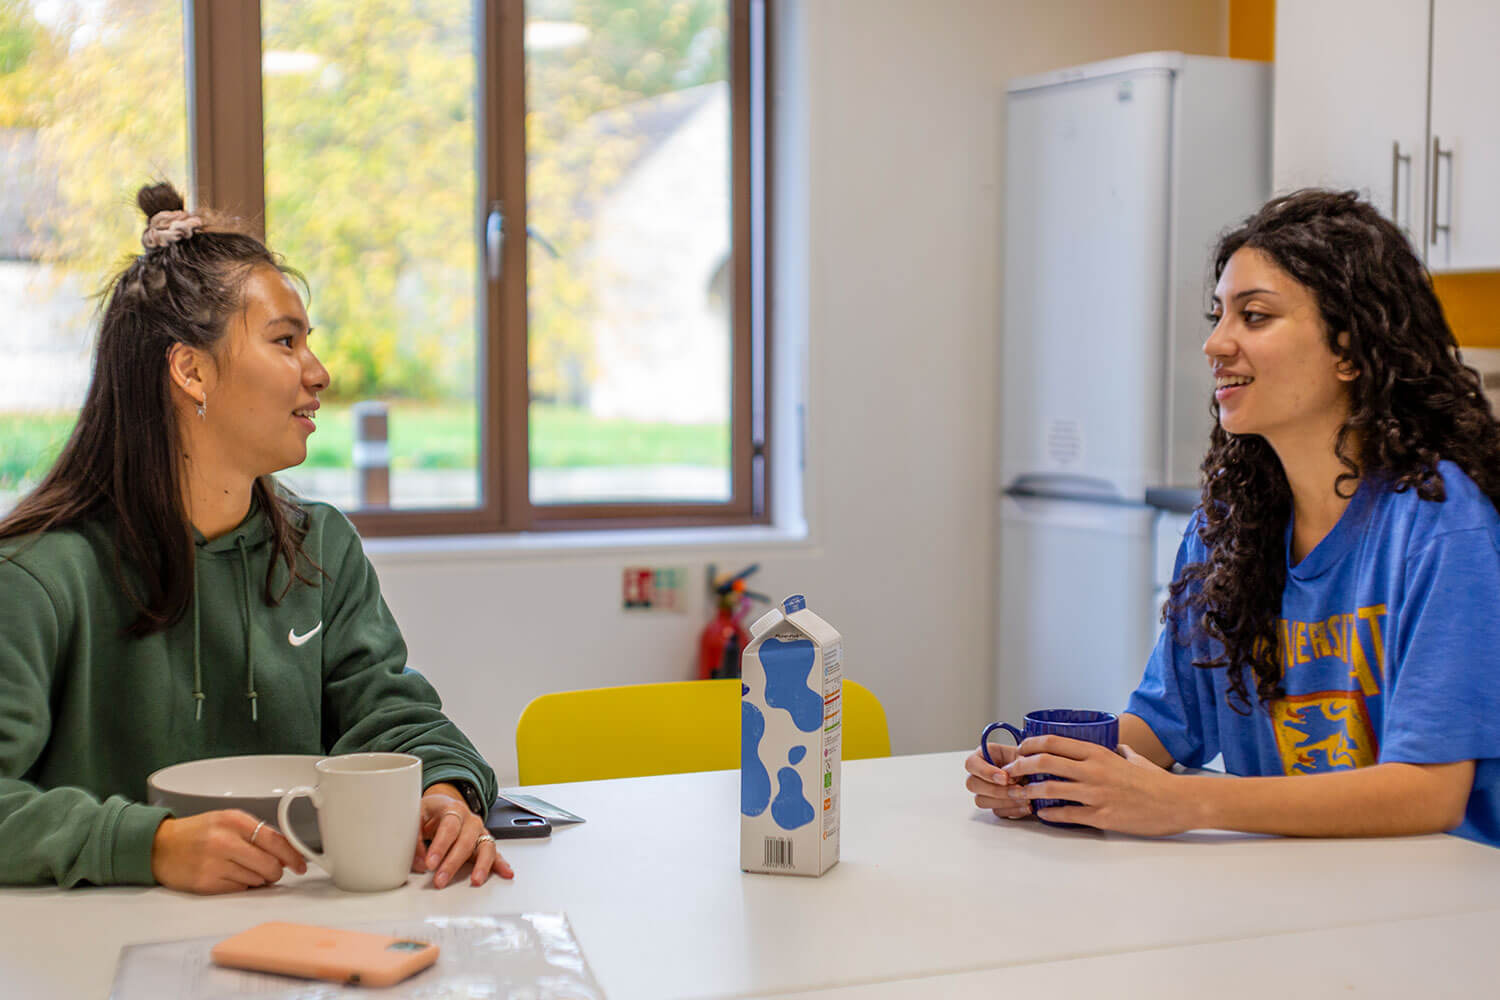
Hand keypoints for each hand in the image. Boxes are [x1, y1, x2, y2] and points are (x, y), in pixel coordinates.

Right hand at [151, 809, 306, 893]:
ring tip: (241, 869)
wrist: (159, 846)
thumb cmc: (196, 833)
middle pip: (270, 865)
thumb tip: (285, 853)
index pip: (275, 841)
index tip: (300, 865)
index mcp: (234, 821)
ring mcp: (215, 864)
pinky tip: (229, 876)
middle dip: (275, 872)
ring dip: (257, 879)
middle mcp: (225, 841)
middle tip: (271, 871)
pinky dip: (241, 886)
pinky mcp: (206, 884)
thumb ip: (255, 833)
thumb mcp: (227, 821)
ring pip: (257, 880)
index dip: (293, 856)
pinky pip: (239, 889)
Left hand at [414, 785, 513, 887]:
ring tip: (476, 880)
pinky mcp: (484, 842)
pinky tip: (506, 873)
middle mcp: (470, 820)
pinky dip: (500, 864)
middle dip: (453, 863)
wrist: (443, 807)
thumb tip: (419, 863)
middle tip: (440, 879)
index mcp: (452, 809)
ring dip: (481, 865)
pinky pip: (494, 853)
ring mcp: (479, 831)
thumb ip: (414, 839)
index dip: (440, 846)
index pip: (449, 827)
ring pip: (485, 847)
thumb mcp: (415, 818)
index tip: (429, 863)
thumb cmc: (430, 813)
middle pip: (466, 841)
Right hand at [965, 743, 1030, 820]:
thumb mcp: (1023, 754)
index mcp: (982, 756)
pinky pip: (996, 811)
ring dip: (1004, 801)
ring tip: (1025, 798)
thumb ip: (1017, 761)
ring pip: (981, 801)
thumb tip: (1011, 774)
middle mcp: (979, 774)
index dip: (985, 772)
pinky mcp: (994, 805)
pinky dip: (1013, 810)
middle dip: (996, 789)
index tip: (1005, 778)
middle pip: (972, 784)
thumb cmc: (1027, 760)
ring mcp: (984, 791)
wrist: (1037, 774)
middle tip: (1016, 789)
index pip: (971, 764)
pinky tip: (1027, 806)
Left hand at [1002, 735, 1193, 835]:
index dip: (1031, 744)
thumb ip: (1119, 751)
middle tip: (1011, 773)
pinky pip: (1067, 815)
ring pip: (1050, 789)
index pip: (1054, 742)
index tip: (1020, 750)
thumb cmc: (1156, 780)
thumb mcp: (1134, 758)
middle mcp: (1093, 770)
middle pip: (1044, 762)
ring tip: (1020, 794)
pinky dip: (1050, 814)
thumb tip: (1116, 746)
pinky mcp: (1101, 816)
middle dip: (1021, 766)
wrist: (1177, 802)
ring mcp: (1096, 794)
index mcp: (1099, 753)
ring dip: (1030, 792)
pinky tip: (1042, 814)